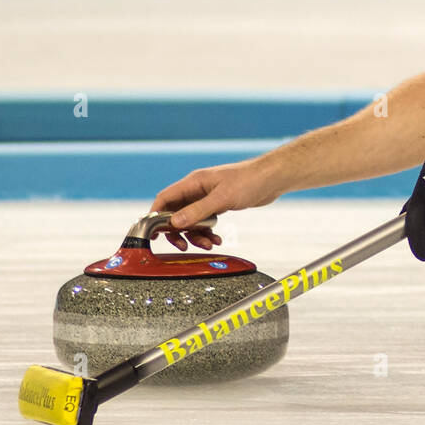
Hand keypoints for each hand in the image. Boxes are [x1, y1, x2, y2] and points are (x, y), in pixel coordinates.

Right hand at [149, 158, 284, 249]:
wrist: (272, 179)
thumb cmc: (249, 180)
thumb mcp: (222, 198)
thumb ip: (198, 211)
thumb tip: (174, 222)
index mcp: (194, 182)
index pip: (165, 198)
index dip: (155, 215)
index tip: (152, 233)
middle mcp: (198, 190)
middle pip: (176, 213)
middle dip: (178, 231)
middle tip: (182, 245)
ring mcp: (208, 198)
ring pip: (192, 220)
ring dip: (196, 235)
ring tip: (208, 244)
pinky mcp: (219, 205)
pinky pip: (205, 222)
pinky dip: (208, 232)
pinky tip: (216, 240)